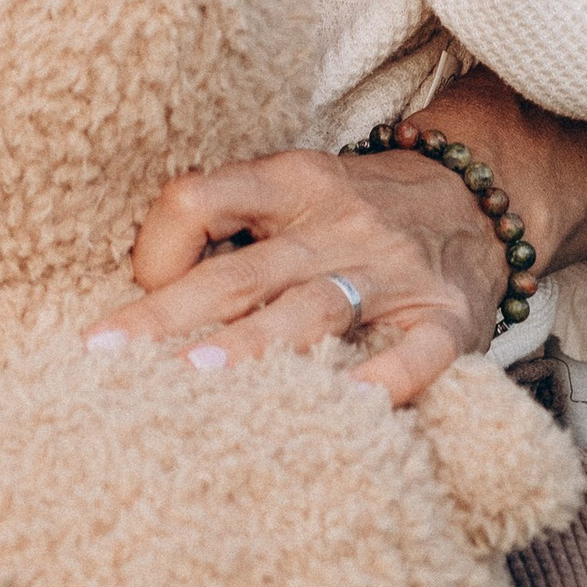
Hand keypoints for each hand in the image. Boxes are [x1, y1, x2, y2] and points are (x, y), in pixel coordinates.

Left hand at [87, 143, 511, 409]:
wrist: (476, 196)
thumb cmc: (352, 209)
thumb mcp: (291, 188)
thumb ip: (229, 223)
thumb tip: (146, 286)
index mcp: (289, 182)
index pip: (203, 198)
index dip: (160, 244)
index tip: (136, 291)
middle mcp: (337, 222)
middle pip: (242, 271)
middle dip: (170, 314)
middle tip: (111, 356)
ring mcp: (393, 271)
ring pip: (314, 307)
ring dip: (256, 343)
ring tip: (199, 375)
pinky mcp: (447, 317)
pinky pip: (419, 349)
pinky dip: (387, 376)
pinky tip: (350, 404)